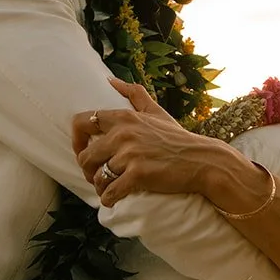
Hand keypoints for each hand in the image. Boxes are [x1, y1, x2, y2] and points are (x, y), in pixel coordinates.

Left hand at [72, 78, 213, 205]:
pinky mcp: (138, 175)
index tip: (83, 150)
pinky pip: (111, 192)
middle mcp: (123, 134)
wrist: (203, 160)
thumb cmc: (178, 138)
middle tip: (96, 176)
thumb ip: (134, 94)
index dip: (76, 140)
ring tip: (107, 189)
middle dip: (88, 170)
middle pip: (85, 156)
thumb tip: (110, 80)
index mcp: (124, 117)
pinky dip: (109, 199)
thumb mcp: (156, 112)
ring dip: (100, 187)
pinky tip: (113, 200)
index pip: (82, 122)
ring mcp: (130, 155)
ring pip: (97, 176)